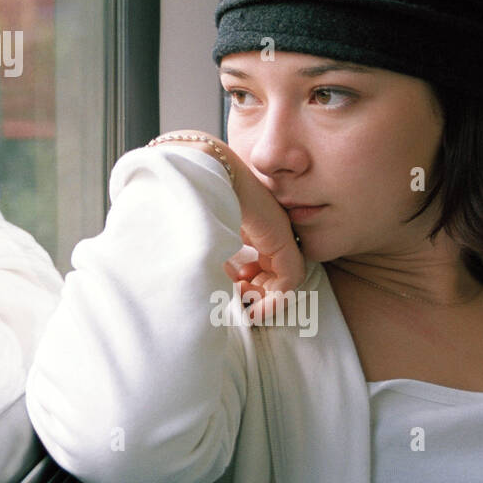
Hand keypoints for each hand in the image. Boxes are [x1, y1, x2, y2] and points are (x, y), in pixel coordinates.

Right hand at [218, 147, 305, 325]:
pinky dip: (273, 300)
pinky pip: (288, 281)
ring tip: (241, 306)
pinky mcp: (282, 242)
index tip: (226, 290)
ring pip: (281, 280)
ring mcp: (277, 234)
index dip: (244, 282)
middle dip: (253, 293)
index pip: (258, 261)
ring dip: (261, 299)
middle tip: (234, 300)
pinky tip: (253, 309)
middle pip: (270, 272)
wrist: (204, 173)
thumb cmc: (194, 198)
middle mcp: (268, 229)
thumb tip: (214, 279)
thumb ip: (215, 254)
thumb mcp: (207, 231)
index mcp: (251, 223)